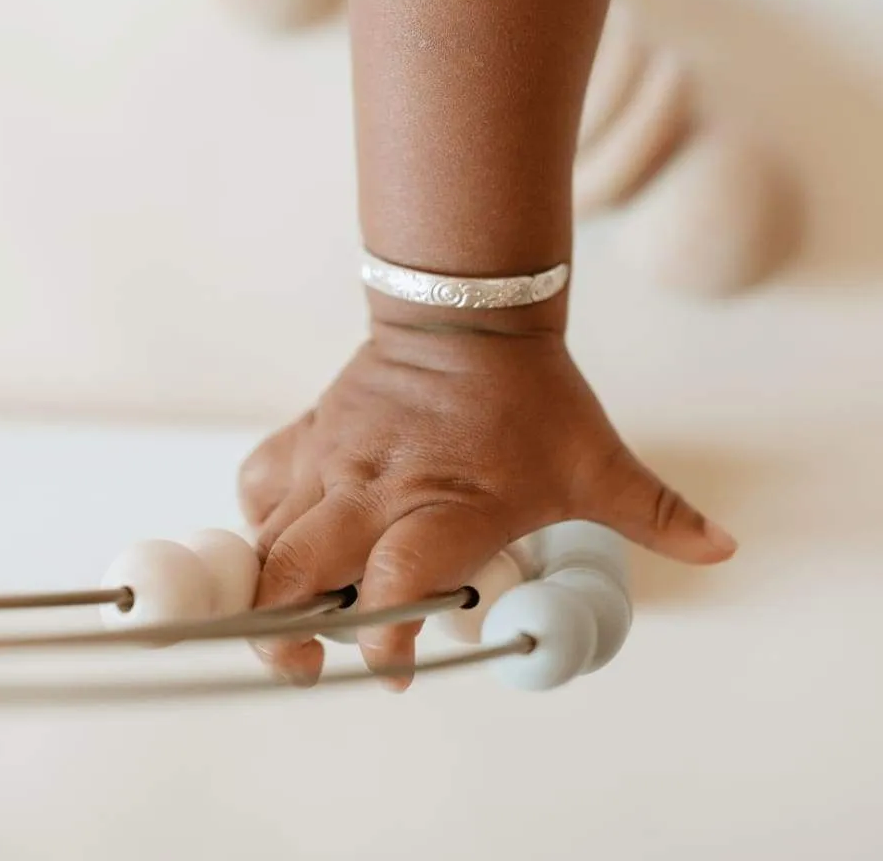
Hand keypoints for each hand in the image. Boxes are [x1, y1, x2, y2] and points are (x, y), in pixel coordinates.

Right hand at [239, 322, 736, 689]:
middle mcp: (379, 489)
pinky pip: (260, 486)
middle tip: (306, 663)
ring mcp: (335, 460)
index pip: (395, 586)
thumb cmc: (531, 392)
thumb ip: (655, 512)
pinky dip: (261, 523)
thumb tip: (722, 549)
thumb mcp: (596, 458)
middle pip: (297, 573)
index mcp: (450, 504)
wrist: (468, 314)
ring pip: (268, 536)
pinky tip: (287, 538)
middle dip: (285, 634)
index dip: (386, 639)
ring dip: (268, 586)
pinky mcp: (311, 434)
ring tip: (286, 614)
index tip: (396, 669)